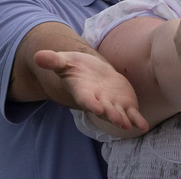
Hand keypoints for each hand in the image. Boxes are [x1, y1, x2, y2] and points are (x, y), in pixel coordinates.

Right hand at [34, 50, 148, 132]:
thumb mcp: (65, 61)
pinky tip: (143, 126)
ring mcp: (112, 104)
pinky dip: (137, 120)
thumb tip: (37, 55)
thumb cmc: (76, 66)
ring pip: (118, 114)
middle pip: (104, 109)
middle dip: (110, 114)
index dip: (90, 103)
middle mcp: (98, 101)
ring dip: (123, 119)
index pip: (86, 99)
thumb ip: (54, 61)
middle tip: (117, 119)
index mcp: (83, 92)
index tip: (95, 107)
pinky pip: (132, 114)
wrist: (92, 72)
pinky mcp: (125, 104)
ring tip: (128, 124)